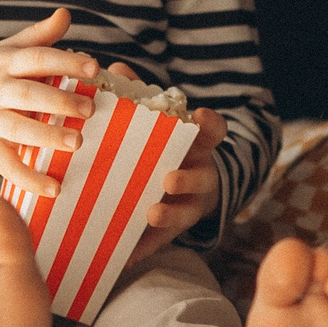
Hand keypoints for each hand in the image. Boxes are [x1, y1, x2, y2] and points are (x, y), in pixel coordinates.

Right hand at [0, 8, 102, 198]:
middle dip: (59, 102)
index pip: (36, 58)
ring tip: (78, 143)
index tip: (93, 67)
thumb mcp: (11, 49)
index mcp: (7, 62)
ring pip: (18, 130)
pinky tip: (55, 187)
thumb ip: (40, 35)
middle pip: (28, 95)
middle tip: (90, 110)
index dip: (64, 61)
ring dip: (47, 137)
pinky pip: (7, 166)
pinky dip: (29, 179)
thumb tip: (66, 14)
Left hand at [125, 71, 225, 261]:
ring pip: (184, 213)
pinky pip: (156, 244)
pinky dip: (143, 250)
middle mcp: (199, 176)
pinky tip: (125, 257)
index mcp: (198, 145)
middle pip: (202, 178)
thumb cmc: (163, 149)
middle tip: (169, 179)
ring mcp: (188, 207)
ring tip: (151, 214)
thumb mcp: (156, 124)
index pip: (213, 131)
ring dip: (169, 215)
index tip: (200, 117)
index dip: (210, 124)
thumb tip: (114, 68)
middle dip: (187, 180)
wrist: (183, 191)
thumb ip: (138, 97)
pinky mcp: (169, 233)